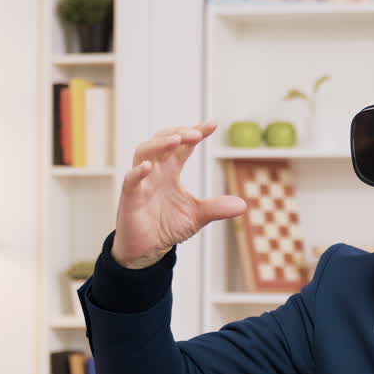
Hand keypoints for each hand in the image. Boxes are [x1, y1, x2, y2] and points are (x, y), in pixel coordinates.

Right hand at [112, 122, 246, 269]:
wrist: (147, 249)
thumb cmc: (167, 226)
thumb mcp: (197, 216)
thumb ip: (217, 208)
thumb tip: (243, 205)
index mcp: (171, 170)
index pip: (183, 146)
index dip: (196, 132)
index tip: (213, 124)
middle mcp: (156, 170)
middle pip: (162, 140)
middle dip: (178, 133)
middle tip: (196, 134)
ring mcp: (142, 182)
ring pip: (144, 151)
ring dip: (159, 144)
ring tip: (176, 140)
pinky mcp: (130, 197)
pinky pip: (130, 180)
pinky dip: (137, 172)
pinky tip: (147, 167)